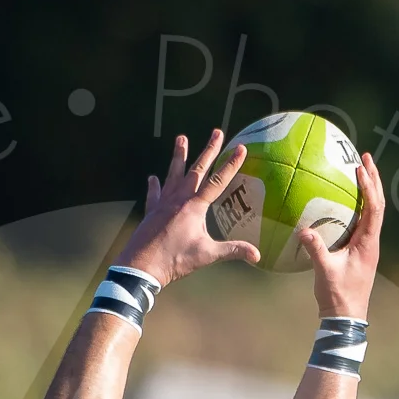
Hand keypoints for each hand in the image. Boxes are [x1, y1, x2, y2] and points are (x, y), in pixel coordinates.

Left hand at [114, 130, 261, 286]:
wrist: (141, 266)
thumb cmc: (175, 260)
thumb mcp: (207, 255)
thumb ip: (232, 251)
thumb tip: (257, 255)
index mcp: (194, 207)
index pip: (218, 181)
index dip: (230, 164)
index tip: (240, 148)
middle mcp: (178, 199)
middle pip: (197, 170)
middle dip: (209, 150)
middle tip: (217, 132)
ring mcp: (163, 203)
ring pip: (173, 174)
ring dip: (179, 156)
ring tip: (181, 138)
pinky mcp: (151, 212)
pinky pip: (153, 194)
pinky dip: (154, 186)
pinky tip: (152, 178)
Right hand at [297, 151, 384, 319]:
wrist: (345, 317)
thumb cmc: (338, 295)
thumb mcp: (325, 272)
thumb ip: (316, 250)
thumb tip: (303, 230)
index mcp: (368, 243)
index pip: (373, 208)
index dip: (369, 186)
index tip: (360, 168)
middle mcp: (371, 241)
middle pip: (377, 204)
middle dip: (372, 180)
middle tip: (364, 158)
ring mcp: (366, 246)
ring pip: (370, 212)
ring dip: (367, 191)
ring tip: (358, 171)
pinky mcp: (358, 251)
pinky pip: (359, 222)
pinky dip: (355, 206)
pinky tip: (342, 201)